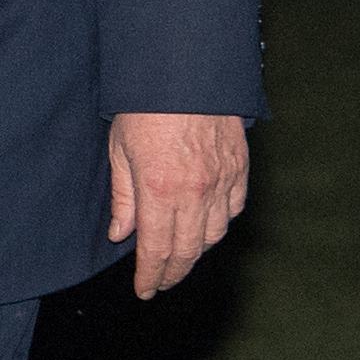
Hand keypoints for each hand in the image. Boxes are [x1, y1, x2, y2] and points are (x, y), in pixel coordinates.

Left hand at [107, 110, 249, 298]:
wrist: (186, 70)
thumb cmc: (144, 105)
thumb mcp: (119, 149)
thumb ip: (122, 196)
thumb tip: (121, 234)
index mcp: (158, 190)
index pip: (156, 249)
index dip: (149, 275)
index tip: (144, 289)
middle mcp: (194, 192)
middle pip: (188, 251)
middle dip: (173, 273)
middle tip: (161, 283)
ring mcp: (221, 181)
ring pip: (214, 234)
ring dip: (196, 252)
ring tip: (181, 259)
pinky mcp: (240, 168)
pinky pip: (234, 209)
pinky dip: (221, 225)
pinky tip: (208, 228)